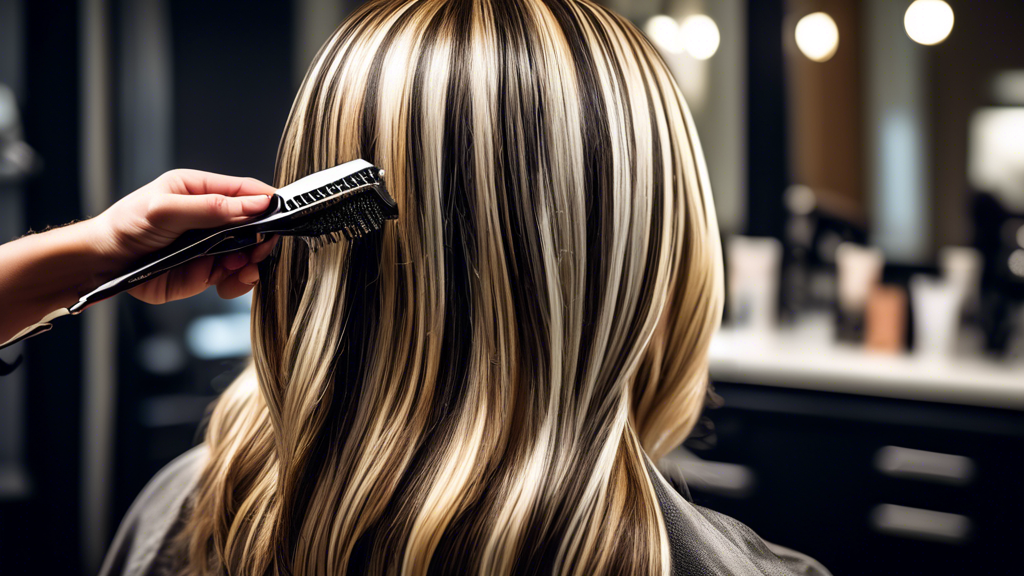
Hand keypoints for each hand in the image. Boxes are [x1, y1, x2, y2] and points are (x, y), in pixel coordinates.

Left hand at [87, 169, 279, 303]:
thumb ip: (213, 208)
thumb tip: (256, 203)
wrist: (102, 265)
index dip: (267, 201)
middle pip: (255, 226)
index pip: (246, 190)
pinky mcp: (206, 273)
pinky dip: (238, 284)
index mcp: (201, 190)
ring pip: (249, 255)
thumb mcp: (167, 210)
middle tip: (260, 249)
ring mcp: (211, 247)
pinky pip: (234, 278)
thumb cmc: (126, 226)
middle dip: (261, 239)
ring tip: (240, 270)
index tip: (283, 213)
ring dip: (251, 264)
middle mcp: (211, 219)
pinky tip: (229, 283)